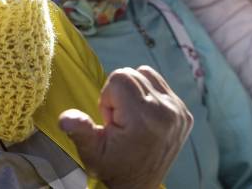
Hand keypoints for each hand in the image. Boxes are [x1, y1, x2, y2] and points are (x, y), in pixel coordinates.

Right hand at [59, 66, 192, 188]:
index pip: (120, 77)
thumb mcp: (92, 153)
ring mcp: (179, 111)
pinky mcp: (185, 113)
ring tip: (131, 118)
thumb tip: (65, 118)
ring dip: (134, 91)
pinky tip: (143, 117)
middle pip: (132, 73)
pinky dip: (148, 95)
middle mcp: (166, 112)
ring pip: (147, 74)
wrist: (139, 188)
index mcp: (143, 119)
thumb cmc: (113, 168)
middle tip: (120, 122)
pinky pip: (161, 85)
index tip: (111, 121)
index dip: (107, 97)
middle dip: (119, 94)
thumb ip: (80, 131)